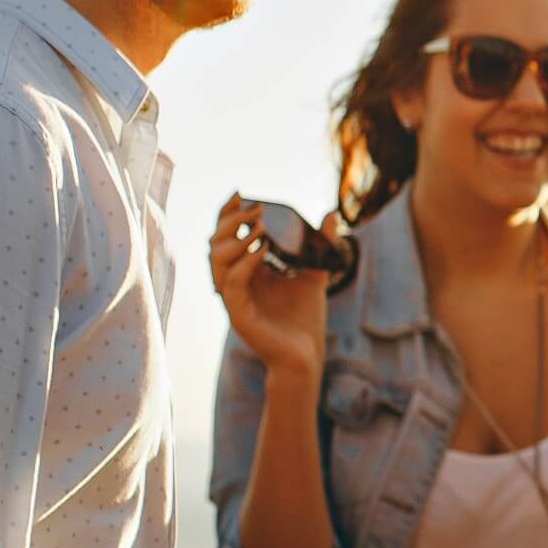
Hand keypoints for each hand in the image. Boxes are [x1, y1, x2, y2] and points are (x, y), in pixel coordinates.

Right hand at [209, 195, 330, 384]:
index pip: (227, 236)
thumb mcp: (316, 272)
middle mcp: (235, 282)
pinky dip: (243, 265)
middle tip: (256, 209)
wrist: (306, 354)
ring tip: (260, 227)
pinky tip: (261, 251)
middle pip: (216, 244)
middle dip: (231, 222)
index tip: (240, 193)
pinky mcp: (238, 314)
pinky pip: (231, 285)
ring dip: (235, 240)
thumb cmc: (305, 318)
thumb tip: (332, 213)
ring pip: (216, 263)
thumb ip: (322, 244)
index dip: (228, 214)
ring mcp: (234, 299)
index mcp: (247, 271)